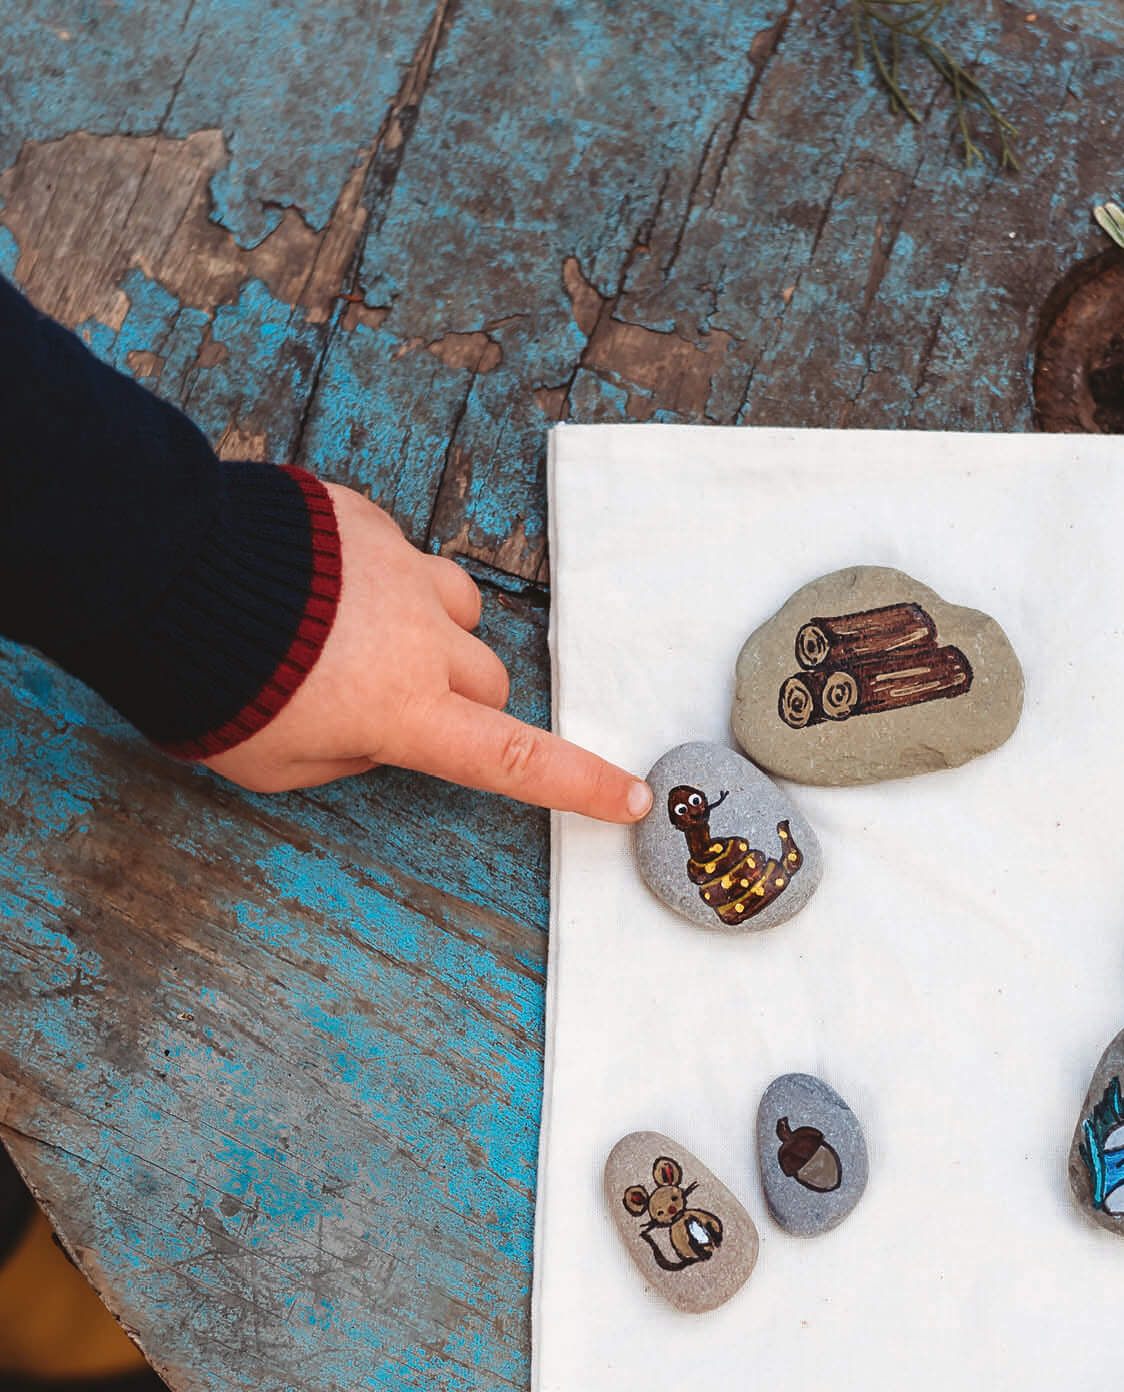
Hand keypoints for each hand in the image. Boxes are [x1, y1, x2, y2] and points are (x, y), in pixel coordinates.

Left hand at [205, 482, 650, 822]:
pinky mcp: (368, 525)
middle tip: (398, 707)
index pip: (516, 760)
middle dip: (463, 702)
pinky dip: (380, 584)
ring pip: (461, 614)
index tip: (633, 796)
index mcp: (405, 715)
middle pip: (491, 682)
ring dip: (436, 636)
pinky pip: (403, 560)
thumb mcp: (274, 767)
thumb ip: (347, 759)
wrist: (154, 572)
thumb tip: (376, 735)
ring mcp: (400, 574)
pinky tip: (323, 594)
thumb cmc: (208, 686)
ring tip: (365, 641)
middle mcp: (422, 642)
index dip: (580, 784)